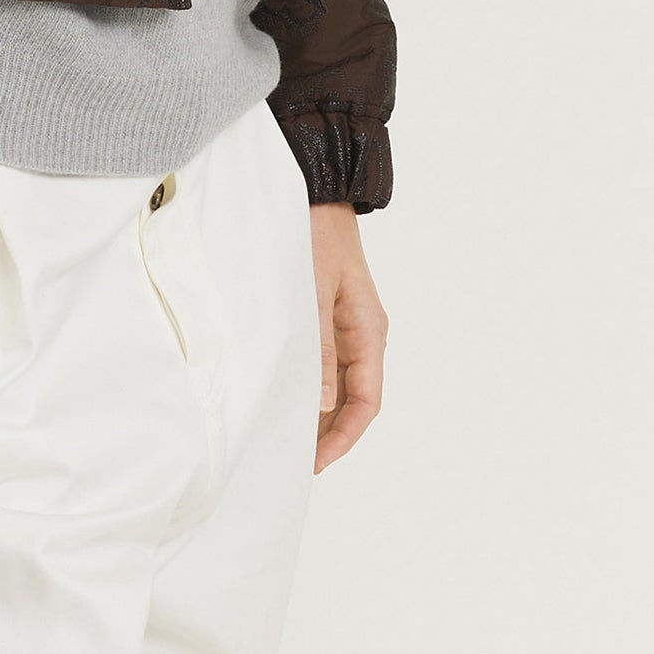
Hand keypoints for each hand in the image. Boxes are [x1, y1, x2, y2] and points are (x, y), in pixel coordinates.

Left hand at [310, 201, 386, 471]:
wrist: (315, 191)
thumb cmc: (315, 234)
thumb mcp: (313, 291)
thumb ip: (317, 347)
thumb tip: (320, 402)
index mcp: (369, 330)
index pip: (365, 401)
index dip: (343, 436)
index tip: (316, 462)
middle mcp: (362, 333)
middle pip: (352, 399)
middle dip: (328, 433)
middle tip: (293, 459)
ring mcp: (346, 325)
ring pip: (337, 384)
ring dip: (316, 411)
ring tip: (285, 437)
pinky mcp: (327, 316)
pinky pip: (323, 362)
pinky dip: (307, 385)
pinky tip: (284, 397)